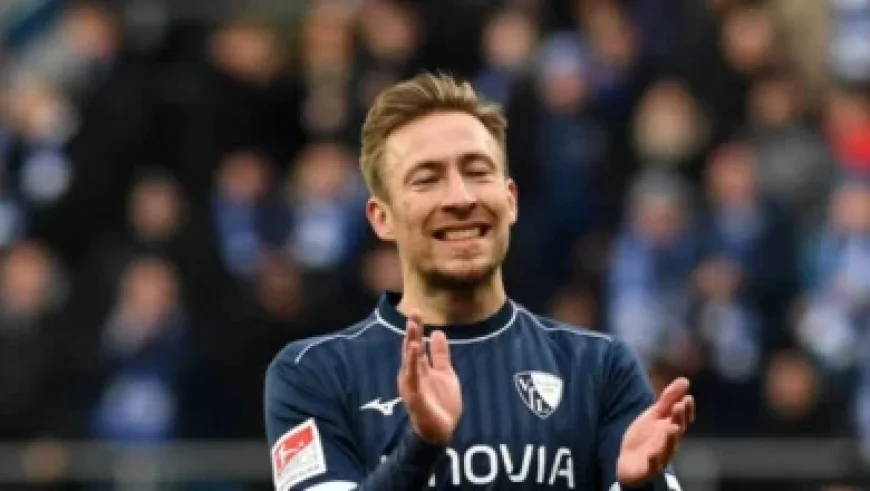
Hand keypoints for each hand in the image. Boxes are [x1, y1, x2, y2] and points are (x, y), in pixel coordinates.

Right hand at [398, 313, 461, 444]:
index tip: (417, 310)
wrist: (441, 430)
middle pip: (411, 349)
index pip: (417, 344)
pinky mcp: (414, 396)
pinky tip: (414, 349)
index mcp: (420, 368)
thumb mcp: (445, 373)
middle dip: (412, 331)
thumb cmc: (441, 402)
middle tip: (414, 312)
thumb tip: (438, 332)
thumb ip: (440, 354)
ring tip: (412, 326)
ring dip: (410, 343)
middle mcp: (413, 374)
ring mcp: (412, 384)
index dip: (416, 328)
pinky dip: (412, 363)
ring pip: (410, 360)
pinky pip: (413, 377)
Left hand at [617, 377, 694, 486]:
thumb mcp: (655, 415)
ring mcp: (659, 457)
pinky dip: (653, 461)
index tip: (688, 397)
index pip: (682, 419)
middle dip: (679, 419)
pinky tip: (651, 455)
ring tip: (672, 428)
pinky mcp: (648, 469)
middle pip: (677, 431)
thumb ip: (668, 400)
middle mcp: (668, 443)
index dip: (686, 409)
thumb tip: (685, 380)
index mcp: (670, 428)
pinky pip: (651, 466)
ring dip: (671, 439)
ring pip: (668, 449)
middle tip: (679, 406)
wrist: (629, 462)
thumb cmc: (646, 437)